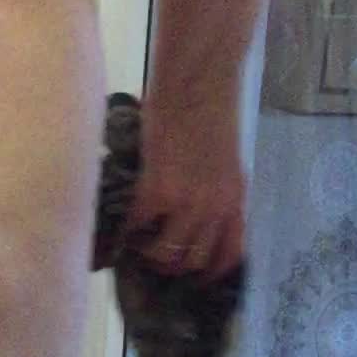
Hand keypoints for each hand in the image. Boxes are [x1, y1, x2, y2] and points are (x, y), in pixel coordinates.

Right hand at [127, 97, 245, 281]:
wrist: (198, 79)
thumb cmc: (210, 108)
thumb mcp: (224, 159)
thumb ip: (213, 189)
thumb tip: (189, 211)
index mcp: (235, 199)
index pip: (229, 254)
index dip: (210, 272)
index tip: (193, 277)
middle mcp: (216, 208)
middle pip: (193, 261)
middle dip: (171, 265)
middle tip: (152, 257)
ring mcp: (188, 202)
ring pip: (166, 253)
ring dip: (148, 254)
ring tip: (136, 243)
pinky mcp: (158, 190)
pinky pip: (137, 227)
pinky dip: (126, 231)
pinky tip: (121, 224)